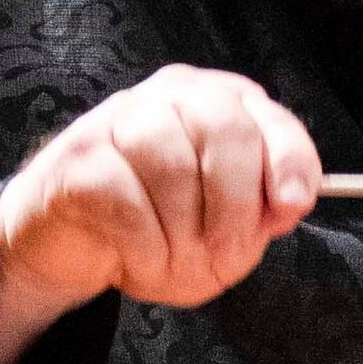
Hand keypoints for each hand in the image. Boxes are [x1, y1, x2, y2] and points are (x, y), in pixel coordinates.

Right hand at [0, 64, 320, 363]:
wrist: (70, 244)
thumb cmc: (155, 230)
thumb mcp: (221, 232)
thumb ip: (258, 215)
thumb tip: (286, 204)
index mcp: (218, 104)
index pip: (269, 117)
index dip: (288, 160)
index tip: (292, 206)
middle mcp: (170, 98)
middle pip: (223, 130)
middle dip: (235, 206)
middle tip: (225, 255)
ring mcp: (118, 120)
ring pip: (173, 167)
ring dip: (183, 236)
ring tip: (173, 265)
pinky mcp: (79, 157)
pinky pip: (127, 202)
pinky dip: (145, 248)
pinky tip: (138, 262)